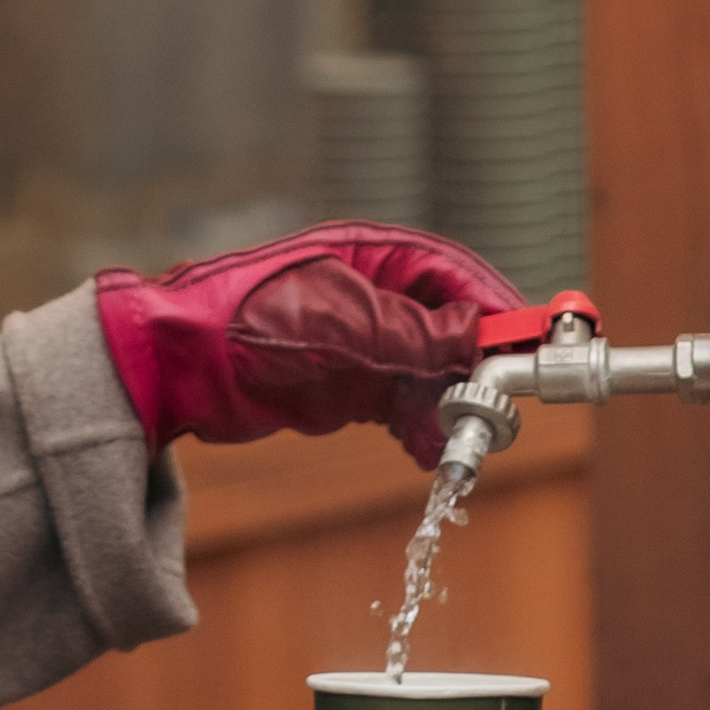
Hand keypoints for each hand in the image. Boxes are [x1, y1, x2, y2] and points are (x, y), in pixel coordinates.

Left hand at [95, 223, 524, 468]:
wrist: (176, 363)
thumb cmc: (249, 322)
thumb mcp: (344, 326)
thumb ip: (415, 336)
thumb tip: (478, 340)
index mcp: (375, 255)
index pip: (457, 274)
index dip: (499, 308)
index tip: (533, 344)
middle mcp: (374, 292)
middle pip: (452, 326)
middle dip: (479, 368)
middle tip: (499, 405)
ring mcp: (359, 338)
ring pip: (429, 371)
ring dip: (450, 407)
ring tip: (462, 441)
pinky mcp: (342, 381)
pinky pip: (399, 402)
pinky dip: (417, 427)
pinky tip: (429, 454)